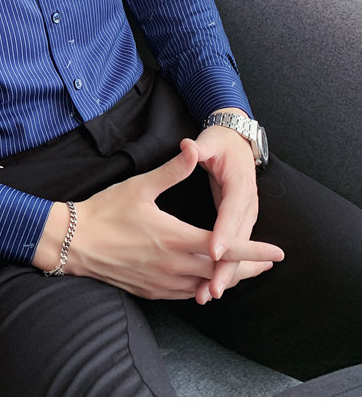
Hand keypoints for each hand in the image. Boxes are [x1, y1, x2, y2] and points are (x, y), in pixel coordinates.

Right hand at [33, 144, 283, 299]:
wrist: (73, 241)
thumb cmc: (105, 211)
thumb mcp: (140, 186)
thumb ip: (172, 171)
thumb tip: (192, 149)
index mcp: (175, 238)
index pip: (225, 247)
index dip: (254, 250)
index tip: (277, 252)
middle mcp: (173, 265)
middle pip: (222, 272)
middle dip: (248, 268)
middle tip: (268, 264)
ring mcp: (162, 282)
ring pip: (205, 286)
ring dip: (227, 279)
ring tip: (243, 272)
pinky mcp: (150, 290)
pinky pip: (185, 294)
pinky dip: (202, 287)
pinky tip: (205, 281)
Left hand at [184, 108, 283, 303]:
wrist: (238, 142)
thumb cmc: (221, 143)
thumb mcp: (210, 142)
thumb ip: (198, 148)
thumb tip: (189, 146)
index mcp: (240, 186)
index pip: (232, 213)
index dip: (224, 233)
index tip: (212, 251)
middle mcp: (247, 206)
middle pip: (239, 241)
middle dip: (226, 268)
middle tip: (211, 289)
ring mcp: (245, 217)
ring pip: (238, 251)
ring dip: (225, 274)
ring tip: (208, 294)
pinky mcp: (238, 223)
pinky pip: (234, 251)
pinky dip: (224, 268)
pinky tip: (210, 285)